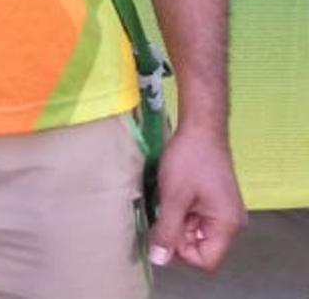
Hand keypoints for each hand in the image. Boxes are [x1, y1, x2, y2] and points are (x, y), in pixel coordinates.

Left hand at [148, 124, 246, 272]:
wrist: (200, 129)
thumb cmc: (189, 160)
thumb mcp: (173, 198)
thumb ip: (167, 231)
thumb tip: (159, 260)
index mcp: (227, 225)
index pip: (206, 261)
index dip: (181, 253)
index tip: (164, 231)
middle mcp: (231, 224)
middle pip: (201, 248)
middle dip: (178, 236)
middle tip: (164, 212)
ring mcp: (225, 213)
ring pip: (196, 234)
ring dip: (178, 223)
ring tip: (169, 201)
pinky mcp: (216, 203)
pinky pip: (198, 220)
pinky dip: (182, 213)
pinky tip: (173, 196)